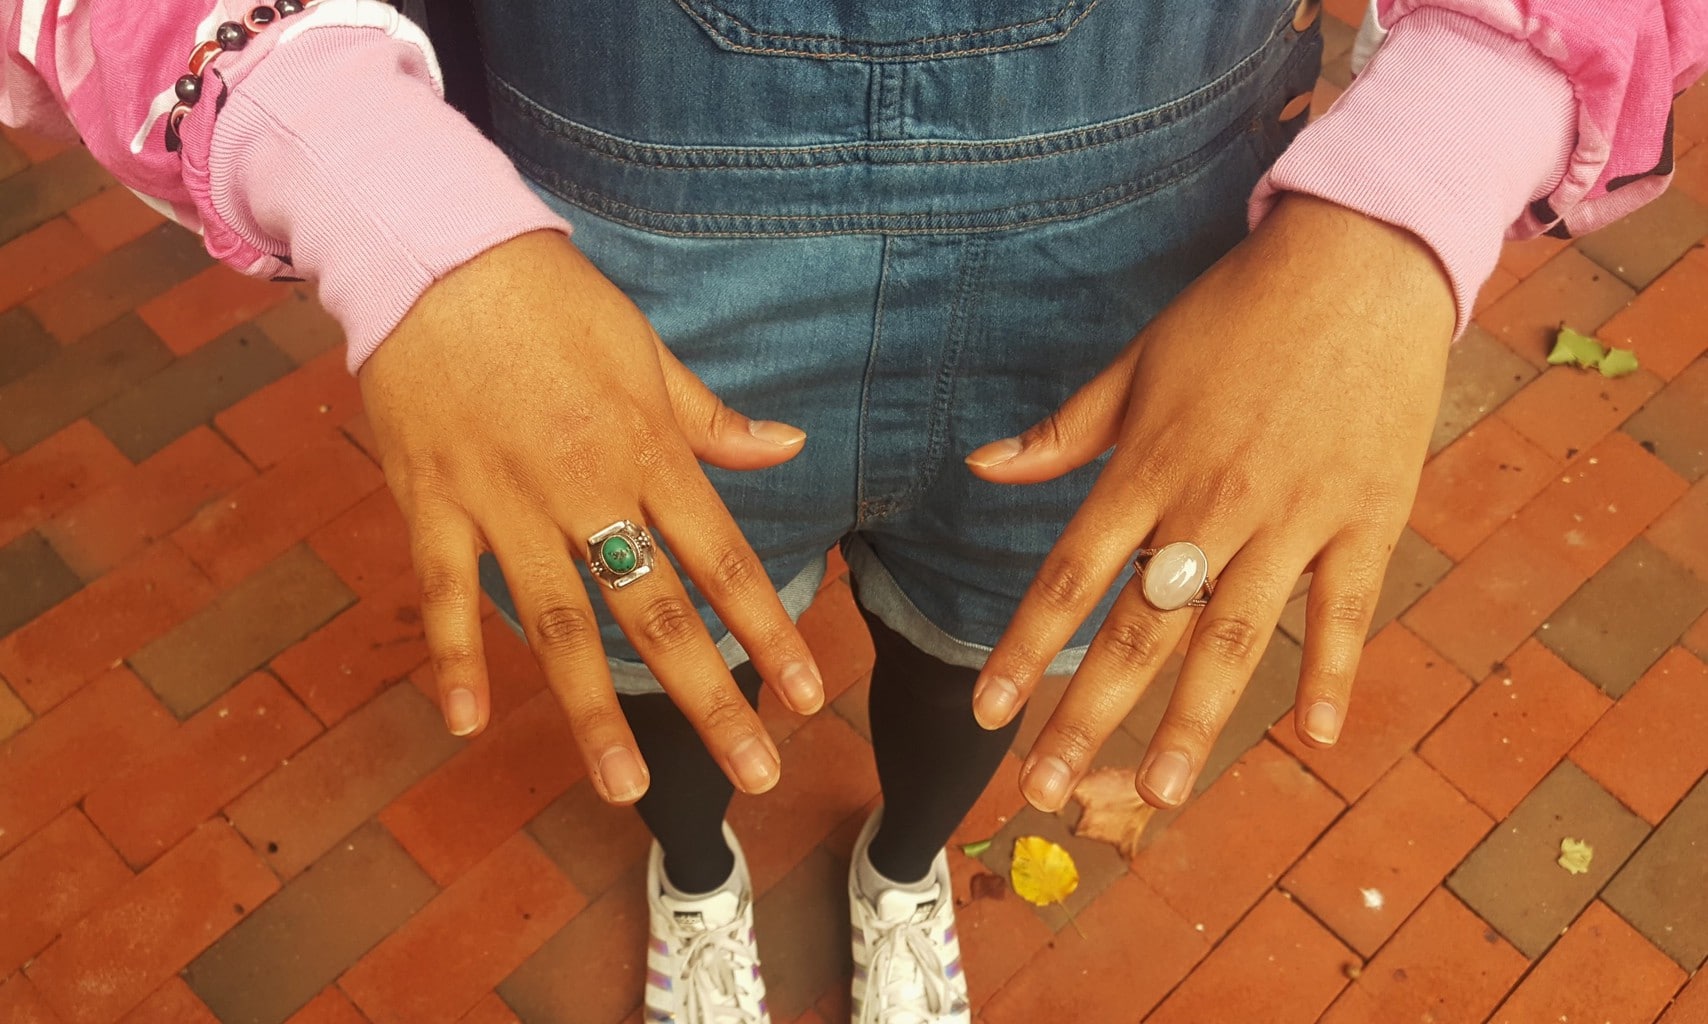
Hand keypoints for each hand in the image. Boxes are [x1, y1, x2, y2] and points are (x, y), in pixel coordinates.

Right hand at [360, 231, 824, 803]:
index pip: (723, 557)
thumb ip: (711, 417)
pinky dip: (454, 657)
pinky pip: (445, 593)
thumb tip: (789, 447)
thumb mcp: (646, 350)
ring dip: (594, 712)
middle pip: (655, 610)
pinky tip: (467, 723)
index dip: (769, 631)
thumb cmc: (551, 299)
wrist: (435, 251)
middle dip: (711, 697)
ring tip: (629, 789)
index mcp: (645, 449)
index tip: (808, 695)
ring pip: (556, 624)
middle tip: (756, 772)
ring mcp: (504, 502)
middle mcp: (583, 487)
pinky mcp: (433, 503)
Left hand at [966, 195, 1454, 811]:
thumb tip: (983, 465)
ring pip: (1234, 638)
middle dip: (1088, 714)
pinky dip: (1333, 670)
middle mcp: (1213, 503)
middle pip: (1141, 629)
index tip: (985, 713)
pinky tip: (1313, 736)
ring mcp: (1295, 517)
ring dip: (1194, 723)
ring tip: (1160, 793)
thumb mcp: (1137, 361)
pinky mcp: (1367, 517)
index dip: (1022, 650)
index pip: (1069, 577)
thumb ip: (1065, 430)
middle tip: (1048, 788)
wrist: (1361, 259)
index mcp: (1149, 466)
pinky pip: (1345, 609)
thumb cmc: (1237, 312)